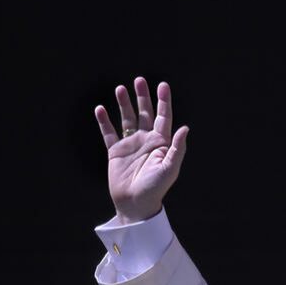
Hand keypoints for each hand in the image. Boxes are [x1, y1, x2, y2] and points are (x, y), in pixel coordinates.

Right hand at [94, 77, 189, 223]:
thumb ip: (177, 148)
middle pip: (145, 113)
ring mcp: (130, 145)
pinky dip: (104, 121)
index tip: (162, 85)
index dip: (163, 101)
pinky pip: (109, 133)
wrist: (136, 204)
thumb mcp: (170, 168)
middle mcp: (146, 140)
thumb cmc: (156, 188)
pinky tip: (100, 108)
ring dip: (124, 104)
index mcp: (161, 143)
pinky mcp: (115, 152)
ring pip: (126, 119)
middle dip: (142, 97)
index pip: (164, 117)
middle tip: (139, 80)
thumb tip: (185, 128)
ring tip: (120, 88)